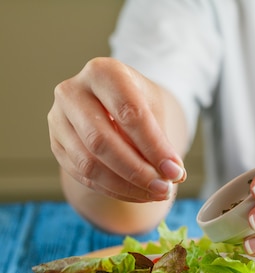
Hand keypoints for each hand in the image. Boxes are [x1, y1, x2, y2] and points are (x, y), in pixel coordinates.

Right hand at [47, 57, 186, 202]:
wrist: (111, 102)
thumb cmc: (137, 102)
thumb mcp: (154, 110)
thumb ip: (162, 140)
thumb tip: (173, 175)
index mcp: (103, 72)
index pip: (129, 114)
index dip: (154, 147)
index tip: (175, 172)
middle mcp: (72, 91)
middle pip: (102, 141)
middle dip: (138, 172)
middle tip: (165, 189)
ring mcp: (58, 118)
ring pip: (88, 163)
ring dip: (126, 186)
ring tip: (155, 193)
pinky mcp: (55, 144)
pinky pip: (82, 175)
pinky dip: (114, 190)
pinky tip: (138, 194)